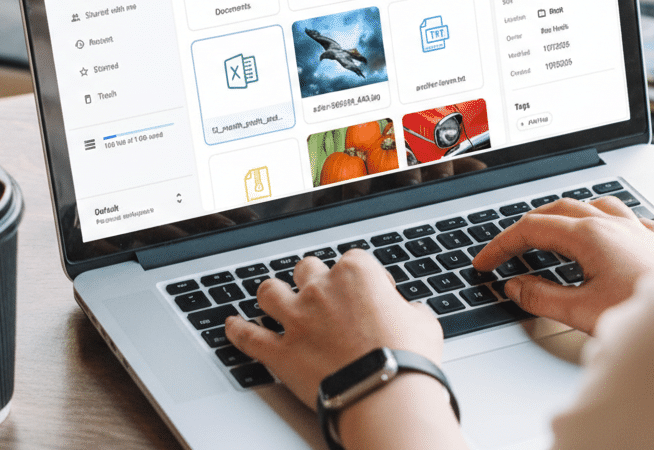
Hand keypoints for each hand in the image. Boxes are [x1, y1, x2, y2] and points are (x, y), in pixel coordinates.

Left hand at [225, 250, 443, 404]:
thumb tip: (412, 312)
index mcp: (357, 273)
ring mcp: (296, 319)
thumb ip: (411, 310)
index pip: (354, 261)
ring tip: (275, 299)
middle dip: (313, 279)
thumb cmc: (407, 357)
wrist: (384, 393)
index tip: (369, 295)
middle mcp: (321, 289)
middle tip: (322, 296)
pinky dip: (236, 331)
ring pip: (270, 292)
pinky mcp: (280, 351)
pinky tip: (229, 325)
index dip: (361, 277)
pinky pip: (248, 336)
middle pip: (307, 269)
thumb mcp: (424, 323)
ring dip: (272, 294)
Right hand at [472, 196, 653, 334]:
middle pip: (558, 210)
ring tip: (555, 231)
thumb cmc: (644, 314)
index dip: (502, 244)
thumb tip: (515, 286)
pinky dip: (612, 222)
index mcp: (589, 235)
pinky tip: (613, 234)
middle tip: (510, 248)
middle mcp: (613, 224)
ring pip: (595, 205)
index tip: (487, 261)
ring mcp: (638, 230)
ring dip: (568, 215)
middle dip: (528, 226)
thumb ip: (541, 297)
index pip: (531, 229)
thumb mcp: (579, 311)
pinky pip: (631, 219)